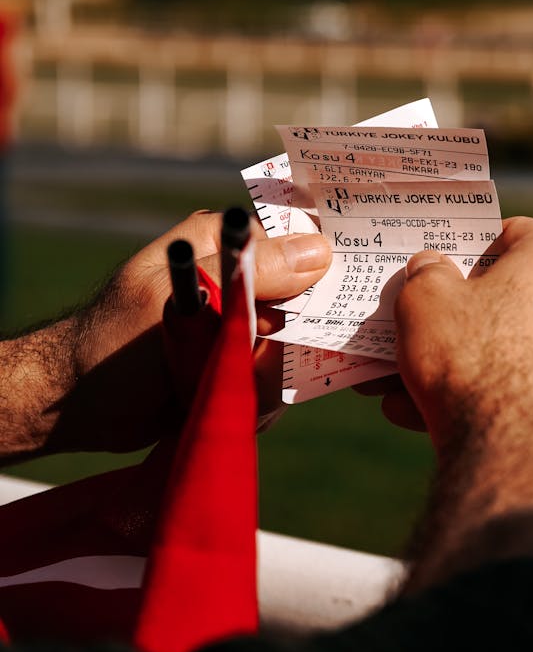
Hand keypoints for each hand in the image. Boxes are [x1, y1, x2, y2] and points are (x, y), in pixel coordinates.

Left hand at [39, 212, 329, 454]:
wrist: (78, 407)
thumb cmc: (114, 342)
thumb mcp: (185, 300)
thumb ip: (252, 276)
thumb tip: (320, 250)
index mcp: (223, 245)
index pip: (295, 243)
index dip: (321, 268)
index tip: (334, 293)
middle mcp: (238, 282)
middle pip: (305, 302)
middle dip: (293, 337)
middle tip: (258, 355)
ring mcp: (241, 327)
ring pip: (296, 350)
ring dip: (267, 375)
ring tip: (221, 382)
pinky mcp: (240, 365)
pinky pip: (278, 382)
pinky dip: (260, 400)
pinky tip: (228, 401)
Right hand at [390, 217, 532, 470]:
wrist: (507, 451)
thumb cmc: (466, 360)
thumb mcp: (424, 300)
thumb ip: (427, 273)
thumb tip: (433, 268)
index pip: (521, 231)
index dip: (480, 242)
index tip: (451, 261)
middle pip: (516, 298)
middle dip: (465, 314)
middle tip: (424, 327)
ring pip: (518, 352)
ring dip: (470, 363)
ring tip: (409, 386)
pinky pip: (531, 395)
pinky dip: (492, 401)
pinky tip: (436, 419)